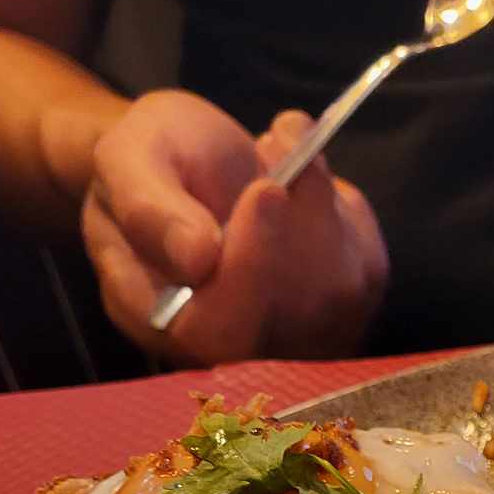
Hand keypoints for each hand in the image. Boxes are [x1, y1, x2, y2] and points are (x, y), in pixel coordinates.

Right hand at [76, 91, 388, 363]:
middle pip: (296, 319)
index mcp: (165, 320)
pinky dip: (343, 206)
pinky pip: (365, 267)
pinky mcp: (338, 308)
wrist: (188, 163)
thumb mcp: (128, 160)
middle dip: (302, 230)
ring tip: (276, 149)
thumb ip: (148, 210)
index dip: (249, 271)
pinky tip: (303, 173)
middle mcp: (233, 344)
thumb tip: (197, 258)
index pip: (218, 332)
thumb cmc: (150, 163)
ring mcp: (292, 334)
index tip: (265, 192)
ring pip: (341, 293)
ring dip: (321, 207)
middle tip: (280, 159)